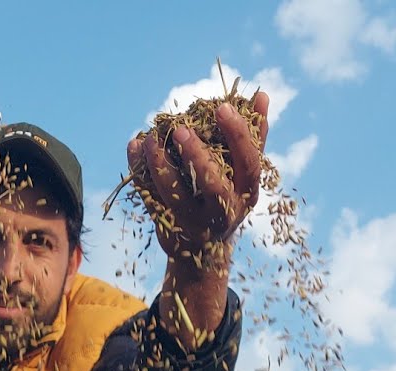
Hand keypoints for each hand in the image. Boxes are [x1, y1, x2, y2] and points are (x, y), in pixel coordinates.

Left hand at [127, 92, 270, 265]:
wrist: (205, 250)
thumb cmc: (226, 197)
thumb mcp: (242, 173)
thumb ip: (253, 137)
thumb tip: (262, 95)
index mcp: (246, 192)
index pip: (248, 162)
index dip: (237, 135)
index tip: (221, 107)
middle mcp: (223, 211)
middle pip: (212, 185)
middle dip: (195, 156)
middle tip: (178, 129)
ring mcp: (194, 223)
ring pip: (175, 194)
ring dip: (159, 163)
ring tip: (150, 136)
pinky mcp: (168, 228)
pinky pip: (150, 198)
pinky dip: (139, 172)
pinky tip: (133, 146)